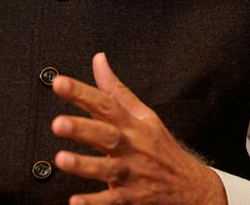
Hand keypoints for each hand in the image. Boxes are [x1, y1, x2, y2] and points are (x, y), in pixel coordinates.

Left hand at [51, 53, 226, 204]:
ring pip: (106, 167)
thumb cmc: (161, 148)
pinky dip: (94, 203)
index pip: (105, 103)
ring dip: (84, 164)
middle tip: (58, 123)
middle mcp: (131, 146)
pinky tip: (76, 202)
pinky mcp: (130, 197)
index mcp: (132, 124)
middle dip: (82, 128)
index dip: (81, 93)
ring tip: (62, 159)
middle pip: (105, 134)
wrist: (191, 186)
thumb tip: (98, 60)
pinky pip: (111, 201)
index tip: (59, 83)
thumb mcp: (143, 115)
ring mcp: (131, 173)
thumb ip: (116, 89)